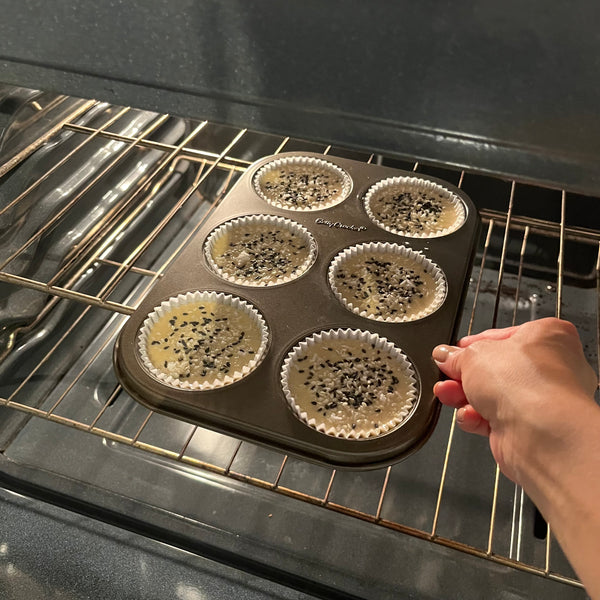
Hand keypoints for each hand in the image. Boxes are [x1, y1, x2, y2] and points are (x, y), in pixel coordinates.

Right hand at [432, 318, 597, 485]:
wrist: (541, 434)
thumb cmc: (527, 384)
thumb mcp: (475, 355)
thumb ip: (457, 355)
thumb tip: (446, 355)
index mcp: (547, 337)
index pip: (503, 337)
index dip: (474, 345)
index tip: (454, 352)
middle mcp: (550, 369)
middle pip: (495, 369)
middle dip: (464, 375)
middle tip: (447, 374)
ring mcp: (541, 401)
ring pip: (493, 396)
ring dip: (465, 396)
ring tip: (447, 393)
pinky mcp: (529, 429)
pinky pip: (496, 419)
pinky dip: (478, 418)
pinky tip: (469, 416)